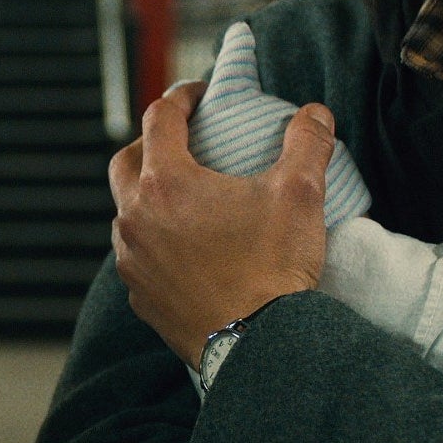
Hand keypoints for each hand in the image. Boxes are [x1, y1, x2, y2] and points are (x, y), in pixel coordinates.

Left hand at [109, 81, 332, 363]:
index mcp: (166, 183)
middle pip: (126, 161)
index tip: (200, 95)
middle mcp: (135, 218)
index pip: (160, 118)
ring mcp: (132, 261)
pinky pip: (136, 255)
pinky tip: (182, 247)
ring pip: (126, 212)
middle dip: (150, 143)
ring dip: (147, 196)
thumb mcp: (300, 194)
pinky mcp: (139, 297)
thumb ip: (307, 143)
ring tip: (184, 197)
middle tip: (182, 141)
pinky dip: (153, 240)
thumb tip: (315, 113)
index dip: (181, 97)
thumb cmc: (274, 267)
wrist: (259, 347)